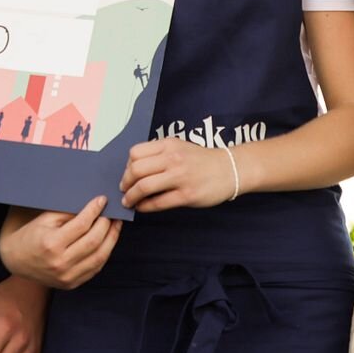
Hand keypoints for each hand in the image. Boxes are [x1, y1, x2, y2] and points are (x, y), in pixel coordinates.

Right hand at [0, 197, 119, 288]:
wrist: (15, 260)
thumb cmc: (30, 235)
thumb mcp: (45, 219)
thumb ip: (68, 213)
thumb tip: (93, 206)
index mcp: (51, 244)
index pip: (81, 225)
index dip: (94, 210)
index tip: (102, 200)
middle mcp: (60, 263)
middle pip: (94, 241)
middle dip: (106, 224)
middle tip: (112, 212)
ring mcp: (67, 276)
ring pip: (99, 257)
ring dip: (111, 239)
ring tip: (115, 225)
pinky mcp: (71, 284)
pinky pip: (95, 268)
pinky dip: (105, 253)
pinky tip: (108, 241)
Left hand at [120, 138, 235, 211]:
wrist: (229, 169)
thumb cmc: (202, 160)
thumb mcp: (179, 147)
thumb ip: (159, 154)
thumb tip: (135, 168)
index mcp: (168, 145)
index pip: (135, 153)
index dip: (127, 166)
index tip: (127, 174)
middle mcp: (173, 159)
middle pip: (136, 170)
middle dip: (125, 182)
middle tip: (124, 189)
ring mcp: (180, 177)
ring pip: (144, 186)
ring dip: (131, 196)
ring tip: (129, 201)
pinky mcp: (186, 195)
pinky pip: (158, 202)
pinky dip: (145, 206)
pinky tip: (142, 207)